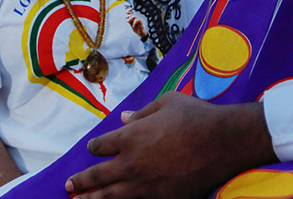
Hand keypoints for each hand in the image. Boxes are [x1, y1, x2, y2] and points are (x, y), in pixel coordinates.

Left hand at [66, 93, 277, 197]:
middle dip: (81, 181)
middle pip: (98, 176)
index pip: (102, 145)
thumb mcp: (167, 103)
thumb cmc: (196, 117)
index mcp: (131, 136)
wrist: (223, 143)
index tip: (93, 148)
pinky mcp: (161, 198)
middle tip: (69, 185)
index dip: (95, 147)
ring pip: (110, 196)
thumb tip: (125, 117)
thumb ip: (142, 113)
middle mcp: (132, 163)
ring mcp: (145, 185)